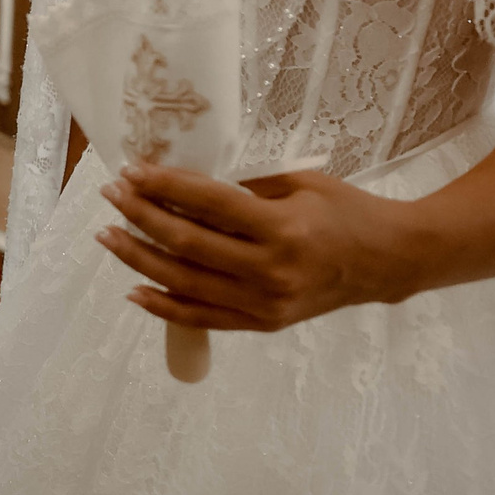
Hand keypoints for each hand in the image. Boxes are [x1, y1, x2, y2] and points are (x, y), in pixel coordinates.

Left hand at [95, 162, 414, 332]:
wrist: (387, 262)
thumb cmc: (345, 210)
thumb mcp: (300, 183)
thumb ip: (245, 184)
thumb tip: (183, 176)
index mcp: (282, 228)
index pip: (208, 204)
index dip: (164, 185)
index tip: (130, 170)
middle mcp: (271, 271)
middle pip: (188, 244)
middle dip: (141, 217)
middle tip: (111, 195)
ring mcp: (266, 304)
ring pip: (186, 283)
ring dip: (140, 259)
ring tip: (107, 237)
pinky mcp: (264, 324)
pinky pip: (204, 318)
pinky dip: (165, 306)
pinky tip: (135, 289)